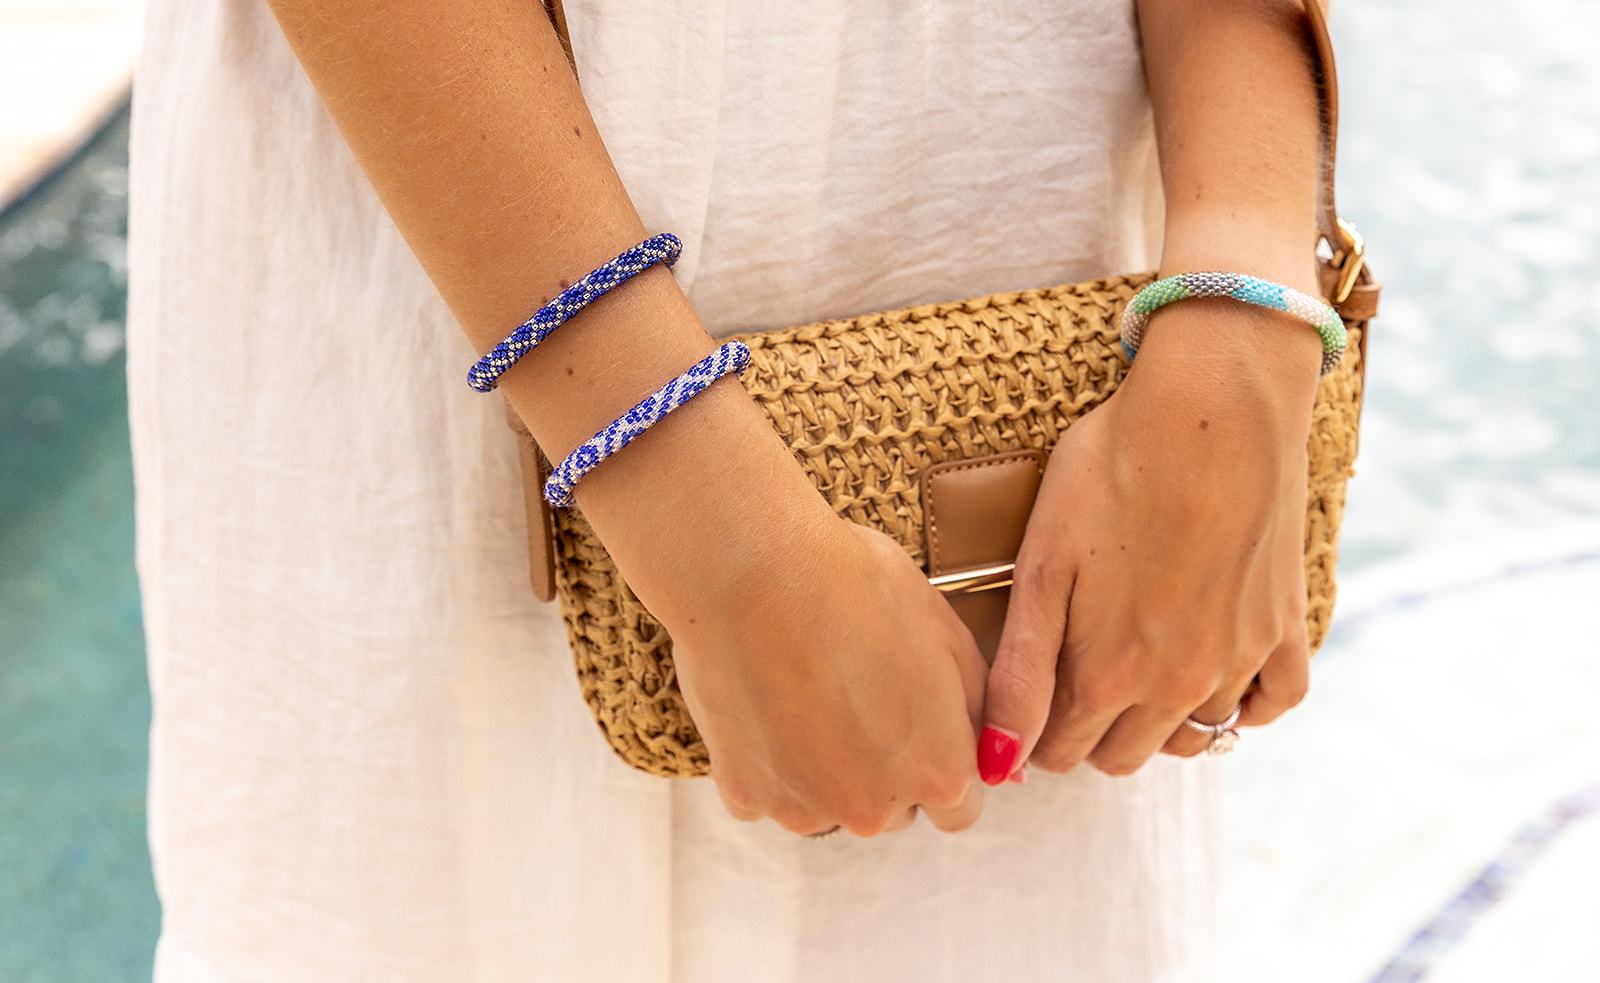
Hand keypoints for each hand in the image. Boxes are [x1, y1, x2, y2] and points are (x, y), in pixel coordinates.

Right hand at [671, 519, 988, 836]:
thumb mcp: (948, 636)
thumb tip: (1006, 767)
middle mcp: (875, 809)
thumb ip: (982, 711)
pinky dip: (769, 762)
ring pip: (828, 806)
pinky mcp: (744, 794)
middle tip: (857, 691)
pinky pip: (768, 794)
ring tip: (807, 690)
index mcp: (939, 773)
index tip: (915, 719)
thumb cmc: (858, 587)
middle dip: (884, 768)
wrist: (752, 567)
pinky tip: (766, 701)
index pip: (959, 807)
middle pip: (892, 809)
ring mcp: (804, 808)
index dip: (942, 760)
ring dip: (825, 770)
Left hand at [976, 297, 1322, 781]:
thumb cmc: (1111, 472)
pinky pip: (1274, 703)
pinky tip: (1216, 671)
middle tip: (1075, 672)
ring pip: (1195, 738)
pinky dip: (1244, 704)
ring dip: (1159, 720)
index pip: (1060, 753)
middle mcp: (1181, 685)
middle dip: (1090, 730)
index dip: (1034, 731)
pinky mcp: (1286, 626)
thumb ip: (1020, 674)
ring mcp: (1240, 660)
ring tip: (1137, 663)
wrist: (1213, 409)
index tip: (1031, 693)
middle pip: (1124, 755)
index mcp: (1111, 676)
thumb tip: (997, 764)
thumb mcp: (1042, 568)